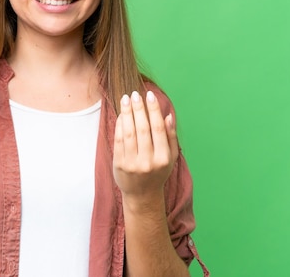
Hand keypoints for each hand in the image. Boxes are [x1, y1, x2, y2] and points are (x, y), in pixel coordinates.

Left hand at [113, 90, 178, 208]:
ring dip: (127, 113)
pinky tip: (121, 114)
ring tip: (126, 99)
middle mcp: (148, 161)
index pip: (158, 129)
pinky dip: (119, 125)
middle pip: (142, 129)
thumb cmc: (158, 172)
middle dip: (138, 108)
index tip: (150, 95)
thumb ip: (170, 136)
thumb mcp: (171, 157)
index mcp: (163, 158)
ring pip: (129, 133)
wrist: (142, 195)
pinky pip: (118, 140)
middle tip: (135, 94)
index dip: (153, 110)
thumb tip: (168, 115)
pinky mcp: (119, 164)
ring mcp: (132, 163)